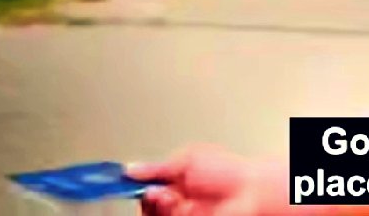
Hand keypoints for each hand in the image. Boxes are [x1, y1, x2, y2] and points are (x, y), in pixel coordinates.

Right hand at [127, 144, 282, 214]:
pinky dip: (166, 212)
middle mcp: (175, 197)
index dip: (129, 183)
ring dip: (156, 206)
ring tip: (170, 197)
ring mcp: (180, 213)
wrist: (251, 192)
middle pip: (145, 203)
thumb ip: (158, 167)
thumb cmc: (231, 171)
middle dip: (145, 196)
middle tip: (154, 191)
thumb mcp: (188, 159)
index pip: (143, 183)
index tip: (117, 181)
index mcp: (174, 178)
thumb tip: (131, 169)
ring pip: (153, 214)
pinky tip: (178, 205)